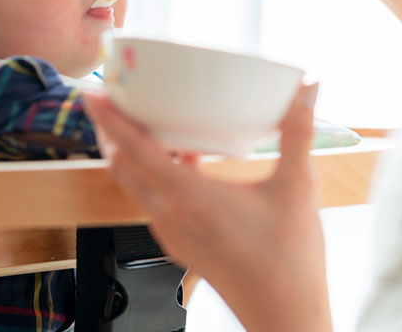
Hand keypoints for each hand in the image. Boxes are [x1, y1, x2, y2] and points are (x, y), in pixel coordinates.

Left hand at [82, 85, 331, 331]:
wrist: (284, 315)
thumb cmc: (289, 261)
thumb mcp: (297, 188)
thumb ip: (298, 135)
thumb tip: (307, 94)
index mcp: (191, 199)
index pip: (135, 152)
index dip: (111, 121)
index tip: (95, 94)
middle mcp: (172, 216)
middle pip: (122, 167)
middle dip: (111, 132)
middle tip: (115, 99)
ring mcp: (172, 233)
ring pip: (135, 186)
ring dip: (132, 153)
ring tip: (147, 123)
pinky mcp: (180, 243)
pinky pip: (152, 200)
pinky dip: (153, 174)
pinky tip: (183, 158)